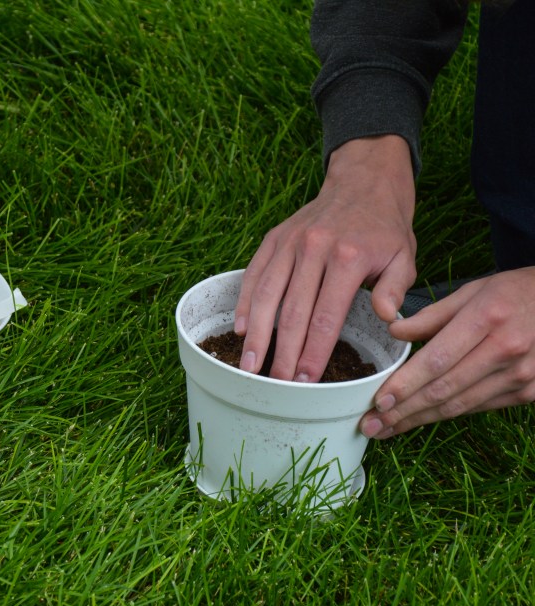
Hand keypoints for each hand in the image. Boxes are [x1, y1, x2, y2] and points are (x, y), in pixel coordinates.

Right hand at [234, 135, 417, 380]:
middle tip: (275, 385)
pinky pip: (255, 274)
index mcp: (348, 258)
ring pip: (267, 296)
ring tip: (248, 366)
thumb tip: (387, 319)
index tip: (305, 380)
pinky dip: (246, 303)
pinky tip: (240, 330)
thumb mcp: (404, 257)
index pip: (326, 316)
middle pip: (292, 312)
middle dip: (282, 353)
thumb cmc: (385, 228)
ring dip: (256, 335)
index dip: (313, 352)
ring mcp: (289, 243)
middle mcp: (314, 249)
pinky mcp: (273, 239)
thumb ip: (394, 289)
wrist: (363, 182)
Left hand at [360, 268, 534, 437]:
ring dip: (419, 420)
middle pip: (444, 389)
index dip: (405, 385)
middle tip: (370, 425)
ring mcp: (521, 374)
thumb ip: (431, 315)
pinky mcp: (529, 392)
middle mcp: (506, 350)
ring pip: (459, 405)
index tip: (378, 401)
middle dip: (403, 411)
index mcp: (487, 318)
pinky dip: (446, 414)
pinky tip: (420, 419)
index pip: (437, 360)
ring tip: (386, 428)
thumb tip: (392, 332)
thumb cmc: (513, 293)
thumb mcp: (472, 291)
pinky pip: (478, 407)